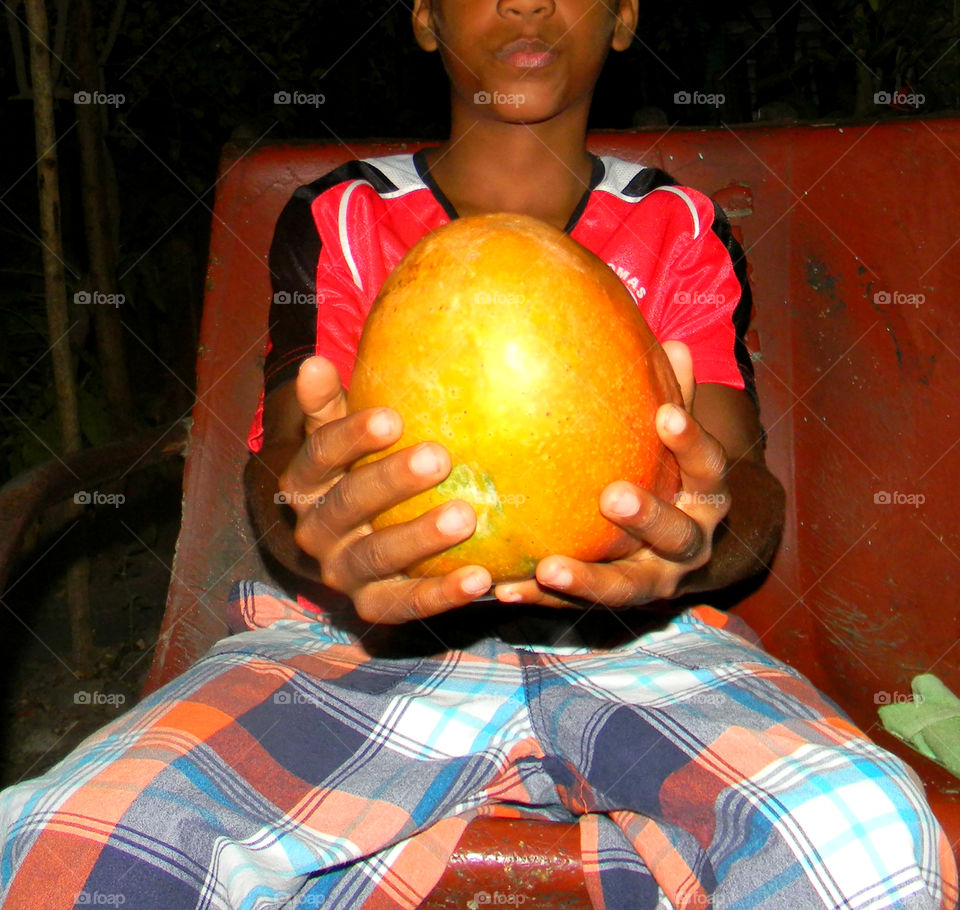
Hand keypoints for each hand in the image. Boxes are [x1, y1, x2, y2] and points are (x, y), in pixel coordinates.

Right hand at [277, 357, 492, 622]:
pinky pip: (405, 604)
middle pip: (348, 505)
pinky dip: (441, 594)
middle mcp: (315, 531)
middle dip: (392, 482)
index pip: (320, 456)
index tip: (393, 418)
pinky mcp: (372, 605)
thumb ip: (328, 405)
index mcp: (305, 483)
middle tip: (439, 458)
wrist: (348, 542)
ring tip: (466, 517)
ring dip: (420, 537)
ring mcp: (343, 572)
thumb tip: (315, 361)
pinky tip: (481, 578)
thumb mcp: (339, 436)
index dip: (352, 437)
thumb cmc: (357, 470)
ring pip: (376, 556)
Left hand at [492, 341, 730, 607]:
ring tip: (548, 567)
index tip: (666, 415)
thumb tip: (675, 345)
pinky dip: (544, 599)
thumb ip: (675, 399)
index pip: (708, 466)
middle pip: (676, 533)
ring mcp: (656, 580)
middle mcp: (690, 544)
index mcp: (706, 497)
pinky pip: (580, 606)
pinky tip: (505, 589)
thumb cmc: (670, 479)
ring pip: (629, 586)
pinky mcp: (617, 602)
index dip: (691, 441)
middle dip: (647, 516)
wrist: (685, 555)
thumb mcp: (677, 445)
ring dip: (589, 579)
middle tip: (612, 496)